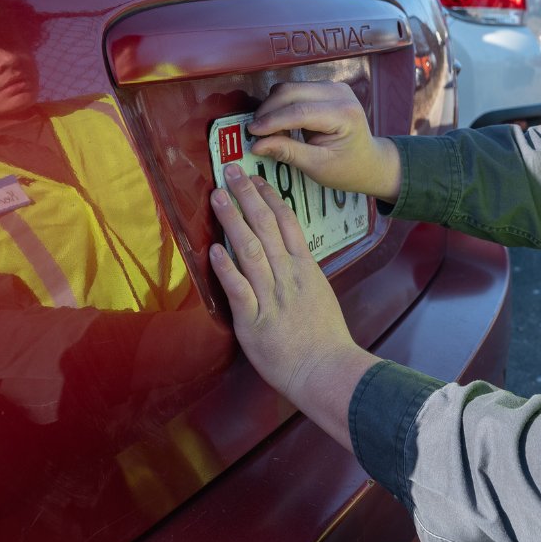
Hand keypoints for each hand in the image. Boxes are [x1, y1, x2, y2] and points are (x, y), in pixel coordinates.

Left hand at [208, 163, 376, 449]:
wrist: (326, 370)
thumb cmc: (324, 338)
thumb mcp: (318, 294)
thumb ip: (301, 273)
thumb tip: (288, 255)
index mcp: (305, 268)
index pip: (287, 222)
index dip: (269, 197)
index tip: (255, 177)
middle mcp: (288, 275)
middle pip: (266, 227)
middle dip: (247, 196)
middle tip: (230, 171)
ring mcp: (272, 296)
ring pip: (250, 250)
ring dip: (232, 221)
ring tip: (218, 197)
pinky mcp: (255, 321)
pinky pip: (239, 289)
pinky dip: (226, 269)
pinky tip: (214, 250)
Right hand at [247, 82, 401, 202]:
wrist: (369, 162)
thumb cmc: (346, 168)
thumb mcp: (317, 166)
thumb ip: (287, 152)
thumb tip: (256, 145)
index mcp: (344, 114)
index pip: (300, 112)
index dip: (272, 121)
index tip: (252, 132)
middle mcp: (341, 93)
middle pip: (292, 92)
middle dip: (268, 110)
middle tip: (254, 132)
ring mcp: (334, 86)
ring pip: (291, 87)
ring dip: (274, 107)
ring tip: (268, 131)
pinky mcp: (327, 87)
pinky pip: (296, 89)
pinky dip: (282, 104)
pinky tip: (280, 124)